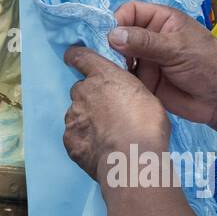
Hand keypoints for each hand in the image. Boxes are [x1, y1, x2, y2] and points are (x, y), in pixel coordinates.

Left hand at [62, 45, 168, 181]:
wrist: (131, 158)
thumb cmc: (146, 124)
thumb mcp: (146, 96)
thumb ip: (126, 91)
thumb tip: (122, 98)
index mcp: (102, 77)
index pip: (80, 57)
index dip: (76, 57)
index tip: (74, 58)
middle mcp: (82, 93)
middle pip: (81, 90)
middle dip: (91, 98)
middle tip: (109, 113)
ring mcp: (73, 117)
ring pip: (77, 114)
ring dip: (88, 120)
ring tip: (108, 135)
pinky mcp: (70, 141)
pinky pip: (75, 137)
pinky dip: (85, 141)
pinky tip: (100, 149)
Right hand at [107, 1, 216, 137]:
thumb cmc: (207, 65)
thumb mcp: (177, 48)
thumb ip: (145, 42)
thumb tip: (112, 35)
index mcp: (161, 20)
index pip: (130, 11)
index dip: (117, 20)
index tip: (110, 37)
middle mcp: (150, 37)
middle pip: (120, 33)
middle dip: (112, 44)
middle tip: (110, 58)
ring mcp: (145, 59)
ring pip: (118, 55)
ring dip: (114, 62)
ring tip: (115, 72)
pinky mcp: (143, 79)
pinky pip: (124, 75)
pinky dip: (119, 78)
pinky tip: (118, 83)